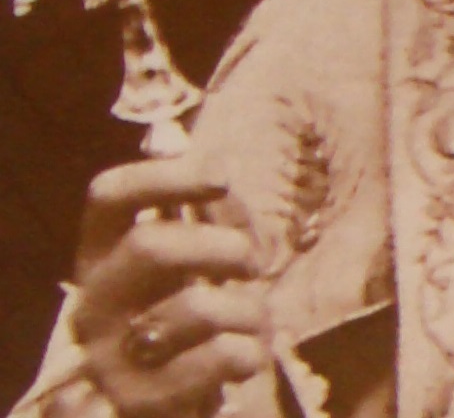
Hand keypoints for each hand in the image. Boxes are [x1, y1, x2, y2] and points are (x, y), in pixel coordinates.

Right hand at [70, 154, 268, 417]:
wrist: (177, 397)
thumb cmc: (195, 309)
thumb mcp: (203, 254)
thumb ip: (213, 211)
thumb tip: (219, 166)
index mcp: (103, 254)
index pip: (108, 194)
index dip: (166, 175)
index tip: (223, 175)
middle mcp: (93, 301)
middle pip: (150, 244)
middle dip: (224, 245)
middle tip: (253, 263)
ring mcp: (109, 354)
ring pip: (196, 307)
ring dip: (249, 307)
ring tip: (252, 318)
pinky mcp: (140, 399)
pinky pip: (218, 357)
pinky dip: (250, 350)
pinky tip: (244, 355)